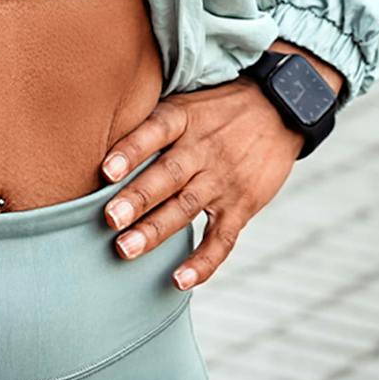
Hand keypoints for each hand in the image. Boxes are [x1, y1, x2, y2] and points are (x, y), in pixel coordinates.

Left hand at [96, 45, 343, 289]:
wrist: (281, 109)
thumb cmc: (218, 108)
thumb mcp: (186, 99)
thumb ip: (151, 121)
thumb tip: (97, 139)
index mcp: (184, 118)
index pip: (154, 131)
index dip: (130, 150)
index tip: (105, 170)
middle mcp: (202, 149)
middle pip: (167, 175)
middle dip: (137, 199)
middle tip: (109, 219)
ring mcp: (223, 179)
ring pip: (186, 207)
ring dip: (156, 230)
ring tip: (126, 249)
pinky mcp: (243, 204)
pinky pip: (222, 238)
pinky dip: (203, 262)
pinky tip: (180, 280)